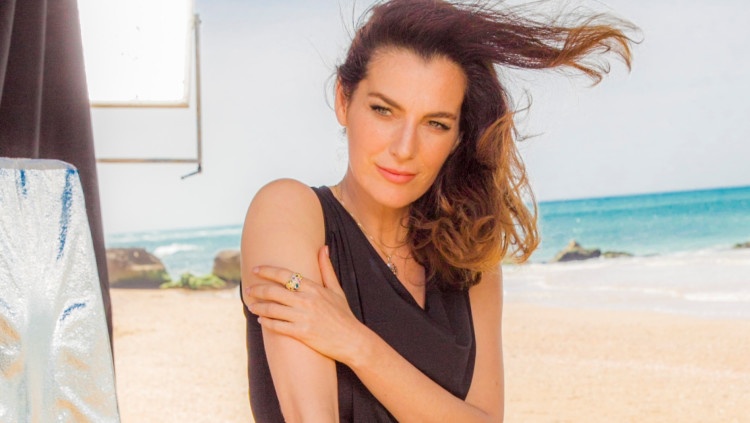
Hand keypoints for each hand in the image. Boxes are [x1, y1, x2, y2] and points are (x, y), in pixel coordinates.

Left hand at [246, 246, 363, 363]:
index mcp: (314, 288)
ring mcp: (303, 318)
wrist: (352, 340)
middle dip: (257, 289)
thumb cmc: (343, 314)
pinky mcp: (302, 333)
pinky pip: (278, 326)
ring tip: (251, 306)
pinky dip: (267, 323)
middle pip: (274, 291)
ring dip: (258, 307)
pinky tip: (262, 320)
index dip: (268, 271)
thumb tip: (323, 248)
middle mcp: (307, 301)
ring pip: (272, 310)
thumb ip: (326, 269)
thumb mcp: (337, 290)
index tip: (256, 269)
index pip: (286, 275)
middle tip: (248, 289)